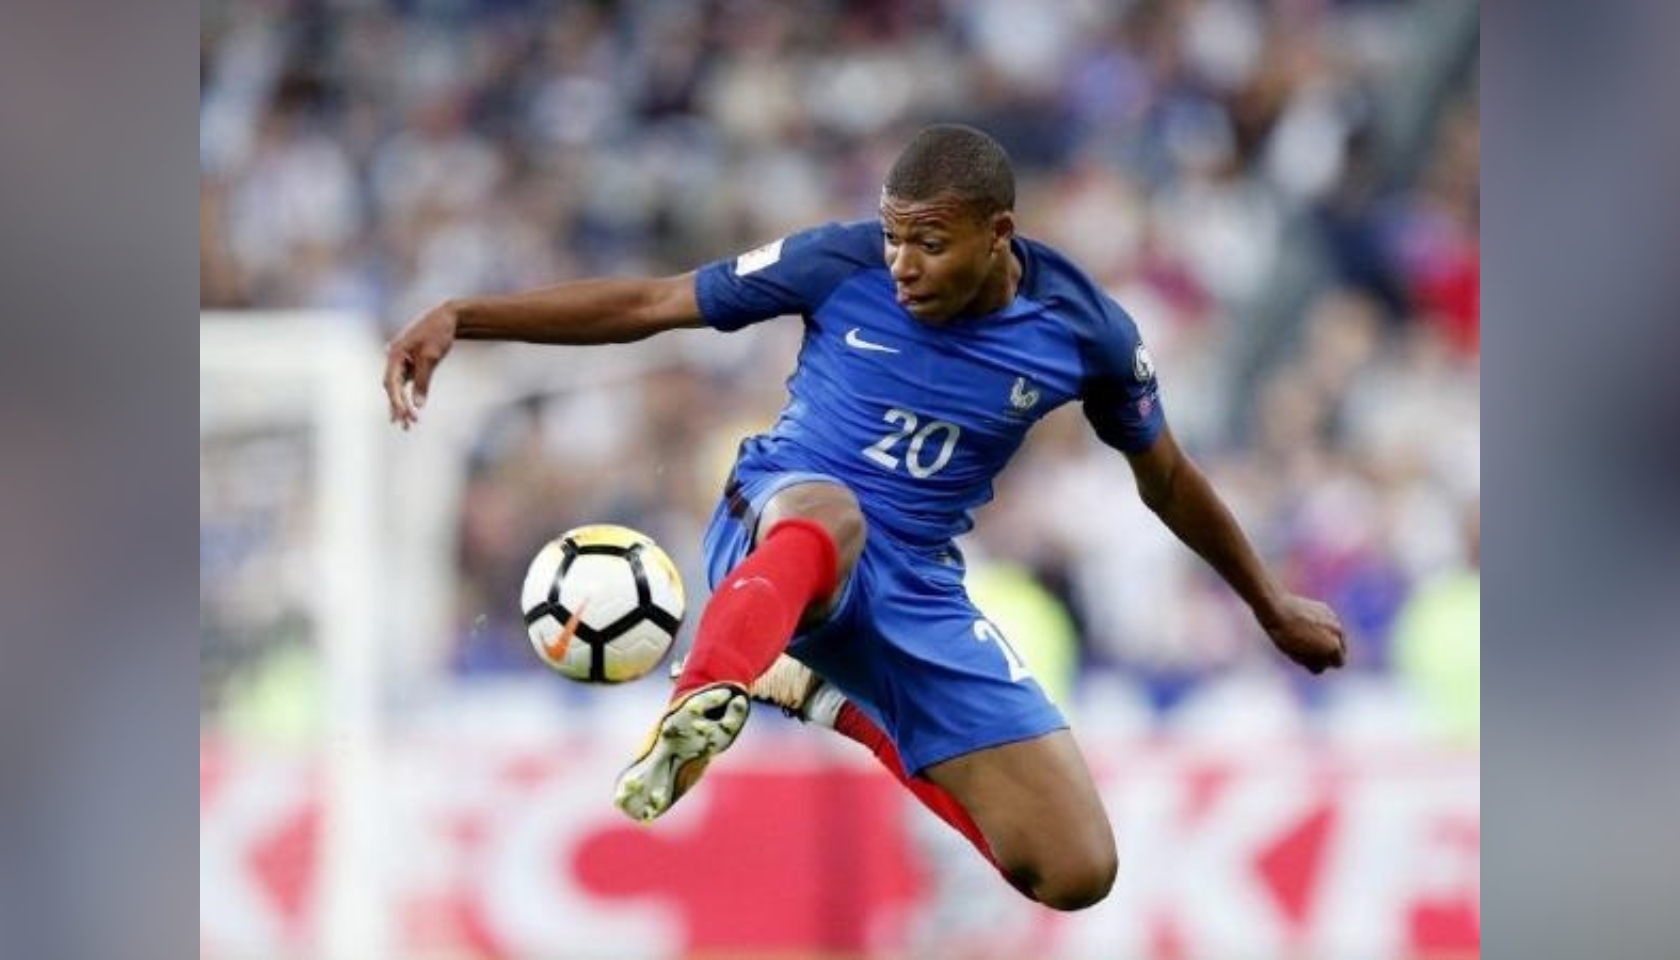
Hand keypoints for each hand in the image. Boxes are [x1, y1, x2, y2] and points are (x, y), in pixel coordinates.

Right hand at [382, 301, 459, 428]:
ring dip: (403, 405)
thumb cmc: (438, 333)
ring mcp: (401, 362)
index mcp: (395, 354)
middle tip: (406, 425)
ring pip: (398, 388)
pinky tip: (409, 413)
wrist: (448, 318)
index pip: (391, 383)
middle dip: (399, 407)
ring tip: (408, 425)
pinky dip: (409, 397)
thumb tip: (418, 405)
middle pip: (392, 388)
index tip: (404, 415)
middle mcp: (394, 359)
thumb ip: (423, 381)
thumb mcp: (431, 357)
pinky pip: (406, 384)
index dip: (396, 401)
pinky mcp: (410, 365)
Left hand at [1260, 594, 1346, 674]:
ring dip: (1325, 638)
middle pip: (1340, 649)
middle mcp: (1339, 633)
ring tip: (1304, 635)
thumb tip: (1323, 666)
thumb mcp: (1299, 658)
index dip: (1325, 663)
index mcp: (1334, 648)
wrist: (1278, 609)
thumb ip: (1315, 665)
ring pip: (1334, 635)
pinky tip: (1305, 623)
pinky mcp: (1327, 609)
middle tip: (1307, 648)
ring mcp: (1334, 619)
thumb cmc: (1287, 637)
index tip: (1311, 659)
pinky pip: (1328, 623)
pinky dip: (1320, 626)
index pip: (1339, 663)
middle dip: (1328, 651)